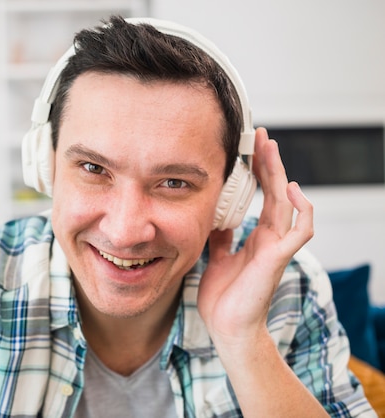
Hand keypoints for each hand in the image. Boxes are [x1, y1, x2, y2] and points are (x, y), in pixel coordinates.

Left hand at [197, 127, 313, 345]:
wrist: (227, 328)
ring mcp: (276, 247)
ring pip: (285, 203)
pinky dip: (300, 209)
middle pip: (273, 191)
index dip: (256, 172)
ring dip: (279, 174)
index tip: (247, 148)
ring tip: (270, 148)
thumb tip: (217, 217)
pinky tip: (290, 189)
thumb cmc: (223, 298)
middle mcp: (269, 238)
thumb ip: (221, 237)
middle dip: (267, 162)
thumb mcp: (216, 258)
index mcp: (255, 237)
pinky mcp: (278, 258)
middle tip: (260, 135)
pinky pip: (300, 230)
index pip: (260, 196)